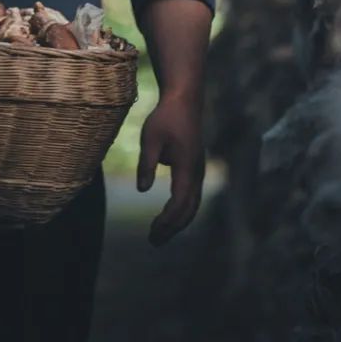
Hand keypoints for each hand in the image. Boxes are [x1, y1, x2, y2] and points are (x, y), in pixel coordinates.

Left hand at [136, 90, 205, 246]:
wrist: (184, 99)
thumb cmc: (165, 117)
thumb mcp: (150, 138)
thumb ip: (146, 164)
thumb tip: (142, 190)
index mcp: (187, 167)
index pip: (179, 203)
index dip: (166, 220)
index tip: (152, 231)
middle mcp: (197, 173)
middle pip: (188, 210)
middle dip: (172, 228)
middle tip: (153, 241)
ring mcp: (198, 171)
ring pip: (192, 205)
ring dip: (177, 222)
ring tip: (158, 234)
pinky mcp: (195, 168)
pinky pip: (191, 197)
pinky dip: (181, 211)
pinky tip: (167, 217)